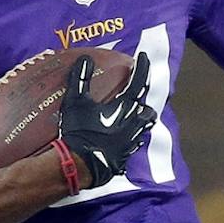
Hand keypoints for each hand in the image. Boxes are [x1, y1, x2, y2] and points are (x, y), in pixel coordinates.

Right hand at [53, 52, 153, 190]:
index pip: (139, 82)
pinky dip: (134, 134)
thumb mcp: (76, 102)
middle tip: (140, 89)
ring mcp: (131, 140)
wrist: (81, 165)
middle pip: (147, 106)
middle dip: (144, 96)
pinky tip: (127, 134)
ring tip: (136, 112)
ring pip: (145, 125)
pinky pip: (136, 141)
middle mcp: (133, 122)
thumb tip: (85, 58)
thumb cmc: (80, 131)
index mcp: (124, 107)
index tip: (144, 57)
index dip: (143, 68)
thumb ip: (80, 79)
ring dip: (142, 116)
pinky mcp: (126, 155)